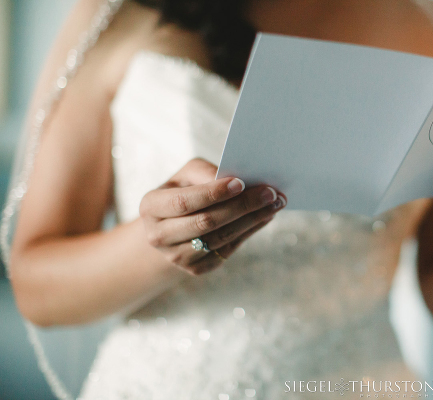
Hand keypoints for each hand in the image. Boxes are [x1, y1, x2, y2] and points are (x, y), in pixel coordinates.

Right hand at [139, 158, 285, 274]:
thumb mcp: (187, 175)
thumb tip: (232, 179)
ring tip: (274, 203)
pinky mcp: (196, 268)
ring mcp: (176, 256)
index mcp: (151, 206)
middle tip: (270, 192)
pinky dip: (249, 232)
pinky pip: (227, 250)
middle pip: (206, 222)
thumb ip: (206, 172)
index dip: (214, 193)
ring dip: (252, 220)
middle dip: (242, 205)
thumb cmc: (184, 191)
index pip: (184, 201)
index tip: (241, 182)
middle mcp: (159, 235)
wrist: (172, 226)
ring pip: (221, 238)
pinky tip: (264, 217)